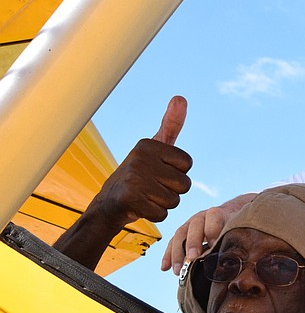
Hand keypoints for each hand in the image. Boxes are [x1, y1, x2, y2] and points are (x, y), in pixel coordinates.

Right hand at [54, 96, 191, 269]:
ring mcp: (134, 179)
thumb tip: (181, 97)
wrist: (108, 204)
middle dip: (172, 190)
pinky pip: (163, 214)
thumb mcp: (154, 147)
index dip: (178, 172)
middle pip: (185, 184)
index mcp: (147, 144)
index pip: (188, 163)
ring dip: (164, 204)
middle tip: (152, 187)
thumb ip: (170, 125)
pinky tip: (140, 207)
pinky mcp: (130, 200)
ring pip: (175, 200)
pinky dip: (155, 215)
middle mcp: (139, 158)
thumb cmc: (139, 174)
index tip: (159, 171)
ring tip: (146, 196)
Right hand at [161, 192, 255, 274]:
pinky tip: (164, 268)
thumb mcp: (235, 229)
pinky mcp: (182, 233)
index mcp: (217, 214)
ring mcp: (190, 224)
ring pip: (180, 235)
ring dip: (177, 254)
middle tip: (192, 258)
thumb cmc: (233, 227)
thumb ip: (232, 240)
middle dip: (192, 243)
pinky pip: (172, 243)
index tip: (214, 245)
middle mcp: (201, 217)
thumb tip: (231, 258)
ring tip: (177, 271)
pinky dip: (168, 256)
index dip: (213, 231)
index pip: (214, 218)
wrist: (228, 216)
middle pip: (194, 227)